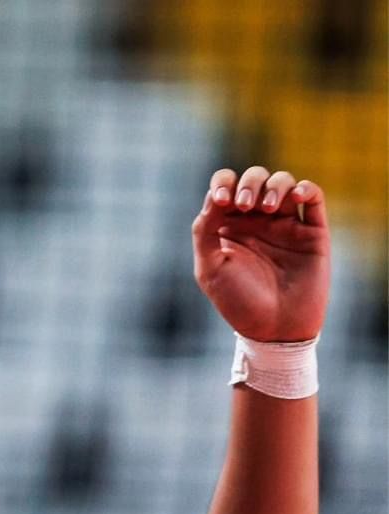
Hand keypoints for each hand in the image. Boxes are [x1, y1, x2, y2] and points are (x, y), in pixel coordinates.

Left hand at [191, 167, 329, 341]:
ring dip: (274, 185)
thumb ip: (204, 232)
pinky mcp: (312, 232)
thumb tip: (213, 199)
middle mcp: (257, 220)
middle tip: (244, 204)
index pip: (225, 187)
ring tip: (266, 208)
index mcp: (229, 226)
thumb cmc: (238, 302)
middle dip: (248, 183)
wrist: (274, 328)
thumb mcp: (210, 268)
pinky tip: (295, 196)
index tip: (221, 202)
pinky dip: (305, 188)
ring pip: (283, 182)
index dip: (222, 184)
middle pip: (254, 179)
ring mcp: (285, 224)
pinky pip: (313, 198)